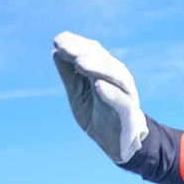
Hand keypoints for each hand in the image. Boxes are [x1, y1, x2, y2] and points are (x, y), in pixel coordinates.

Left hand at [53, 31, 148, 163]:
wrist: (118, 142)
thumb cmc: (98, 114)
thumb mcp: (78, 94)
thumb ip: (69, 75)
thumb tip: (55, 51)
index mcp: (105, 70)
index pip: (92, 52)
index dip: (76, 44)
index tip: (57, 40)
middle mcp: (117, 78)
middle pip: (102, 60)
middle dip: (83, 52)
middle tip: (64, 48)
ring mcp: (125, 93)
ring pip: (115, 75)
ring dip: (97, 67)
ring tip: (80, 62)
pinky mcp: (128, 111)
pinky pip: (121, 100)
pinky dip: (111, 92)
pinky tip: (99, 86)